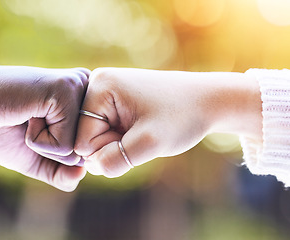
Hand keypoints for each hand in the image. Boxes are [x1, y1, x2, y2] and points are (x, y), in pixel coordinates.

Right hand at [74, 68, 260, 177]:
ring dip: (119, 144)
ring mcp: (103, 91)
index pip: (82, 140)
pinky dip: (122, 138)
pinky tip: (141, 128)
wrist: (207, 101)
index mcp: (99, 86)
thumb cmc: (181, 118)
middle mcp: (96, 84)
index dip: (109, 150)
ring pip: (96, 138)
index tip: (137, 136)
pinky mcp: (111, 100)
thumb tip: (91, 167)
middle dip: (113, 147)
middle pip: (86, 138)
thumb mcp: (149, 144)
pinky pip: (105, 131)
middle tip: (142, 134)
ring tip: (143, 130)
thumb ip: (114, 161)